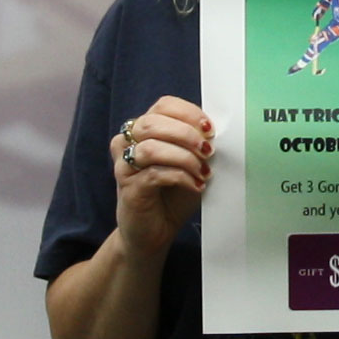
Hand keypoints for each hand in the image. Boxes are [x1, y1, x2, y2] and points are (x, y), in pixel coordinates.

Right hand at [110, 96, 212, 252]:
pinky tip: (196, 186)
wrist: (154, 232)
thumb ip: (196, 144)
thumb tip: (214, 132)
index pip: (163, 106)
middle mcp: (127, 144)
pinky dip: (181, 177)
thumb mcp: (189, 163)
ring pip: (151, 148)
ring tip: (203, 172)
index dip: (188, 113)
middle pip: (152, 123)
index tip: (209, 129)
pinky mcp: (128, 188)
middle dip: (185, 134)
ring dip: (184, 157)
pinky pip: (155, 174)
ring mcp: (124, 166)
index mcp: (143, 131)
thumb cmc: (172, 195)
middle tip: (208, 150)